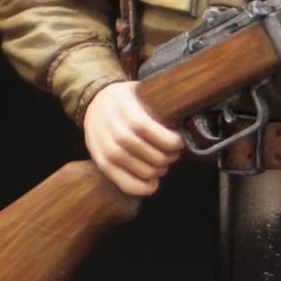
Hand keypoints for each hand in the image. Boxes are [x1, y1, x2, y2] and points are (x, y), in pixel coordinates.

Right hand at [83, 81, 183, 195]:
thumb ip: (159, 107)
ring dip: (160, 170)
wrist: (95, 103)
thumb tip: (184, 121)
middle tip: (173, 152)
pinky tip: (153, 181)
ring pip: (145, 172)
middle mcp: (117, 135)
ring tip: (163, 161)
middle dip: (170, 157)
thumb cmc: (126, 99)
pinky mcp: (103, 165)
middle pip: (154, 157)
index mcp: (129, 114)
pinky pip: (127, 185)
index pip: (156, 134)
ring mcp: (108, 152)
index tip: (179, 141)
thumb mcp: (141, 92)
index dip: (172, 142)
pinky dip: (144, 188)